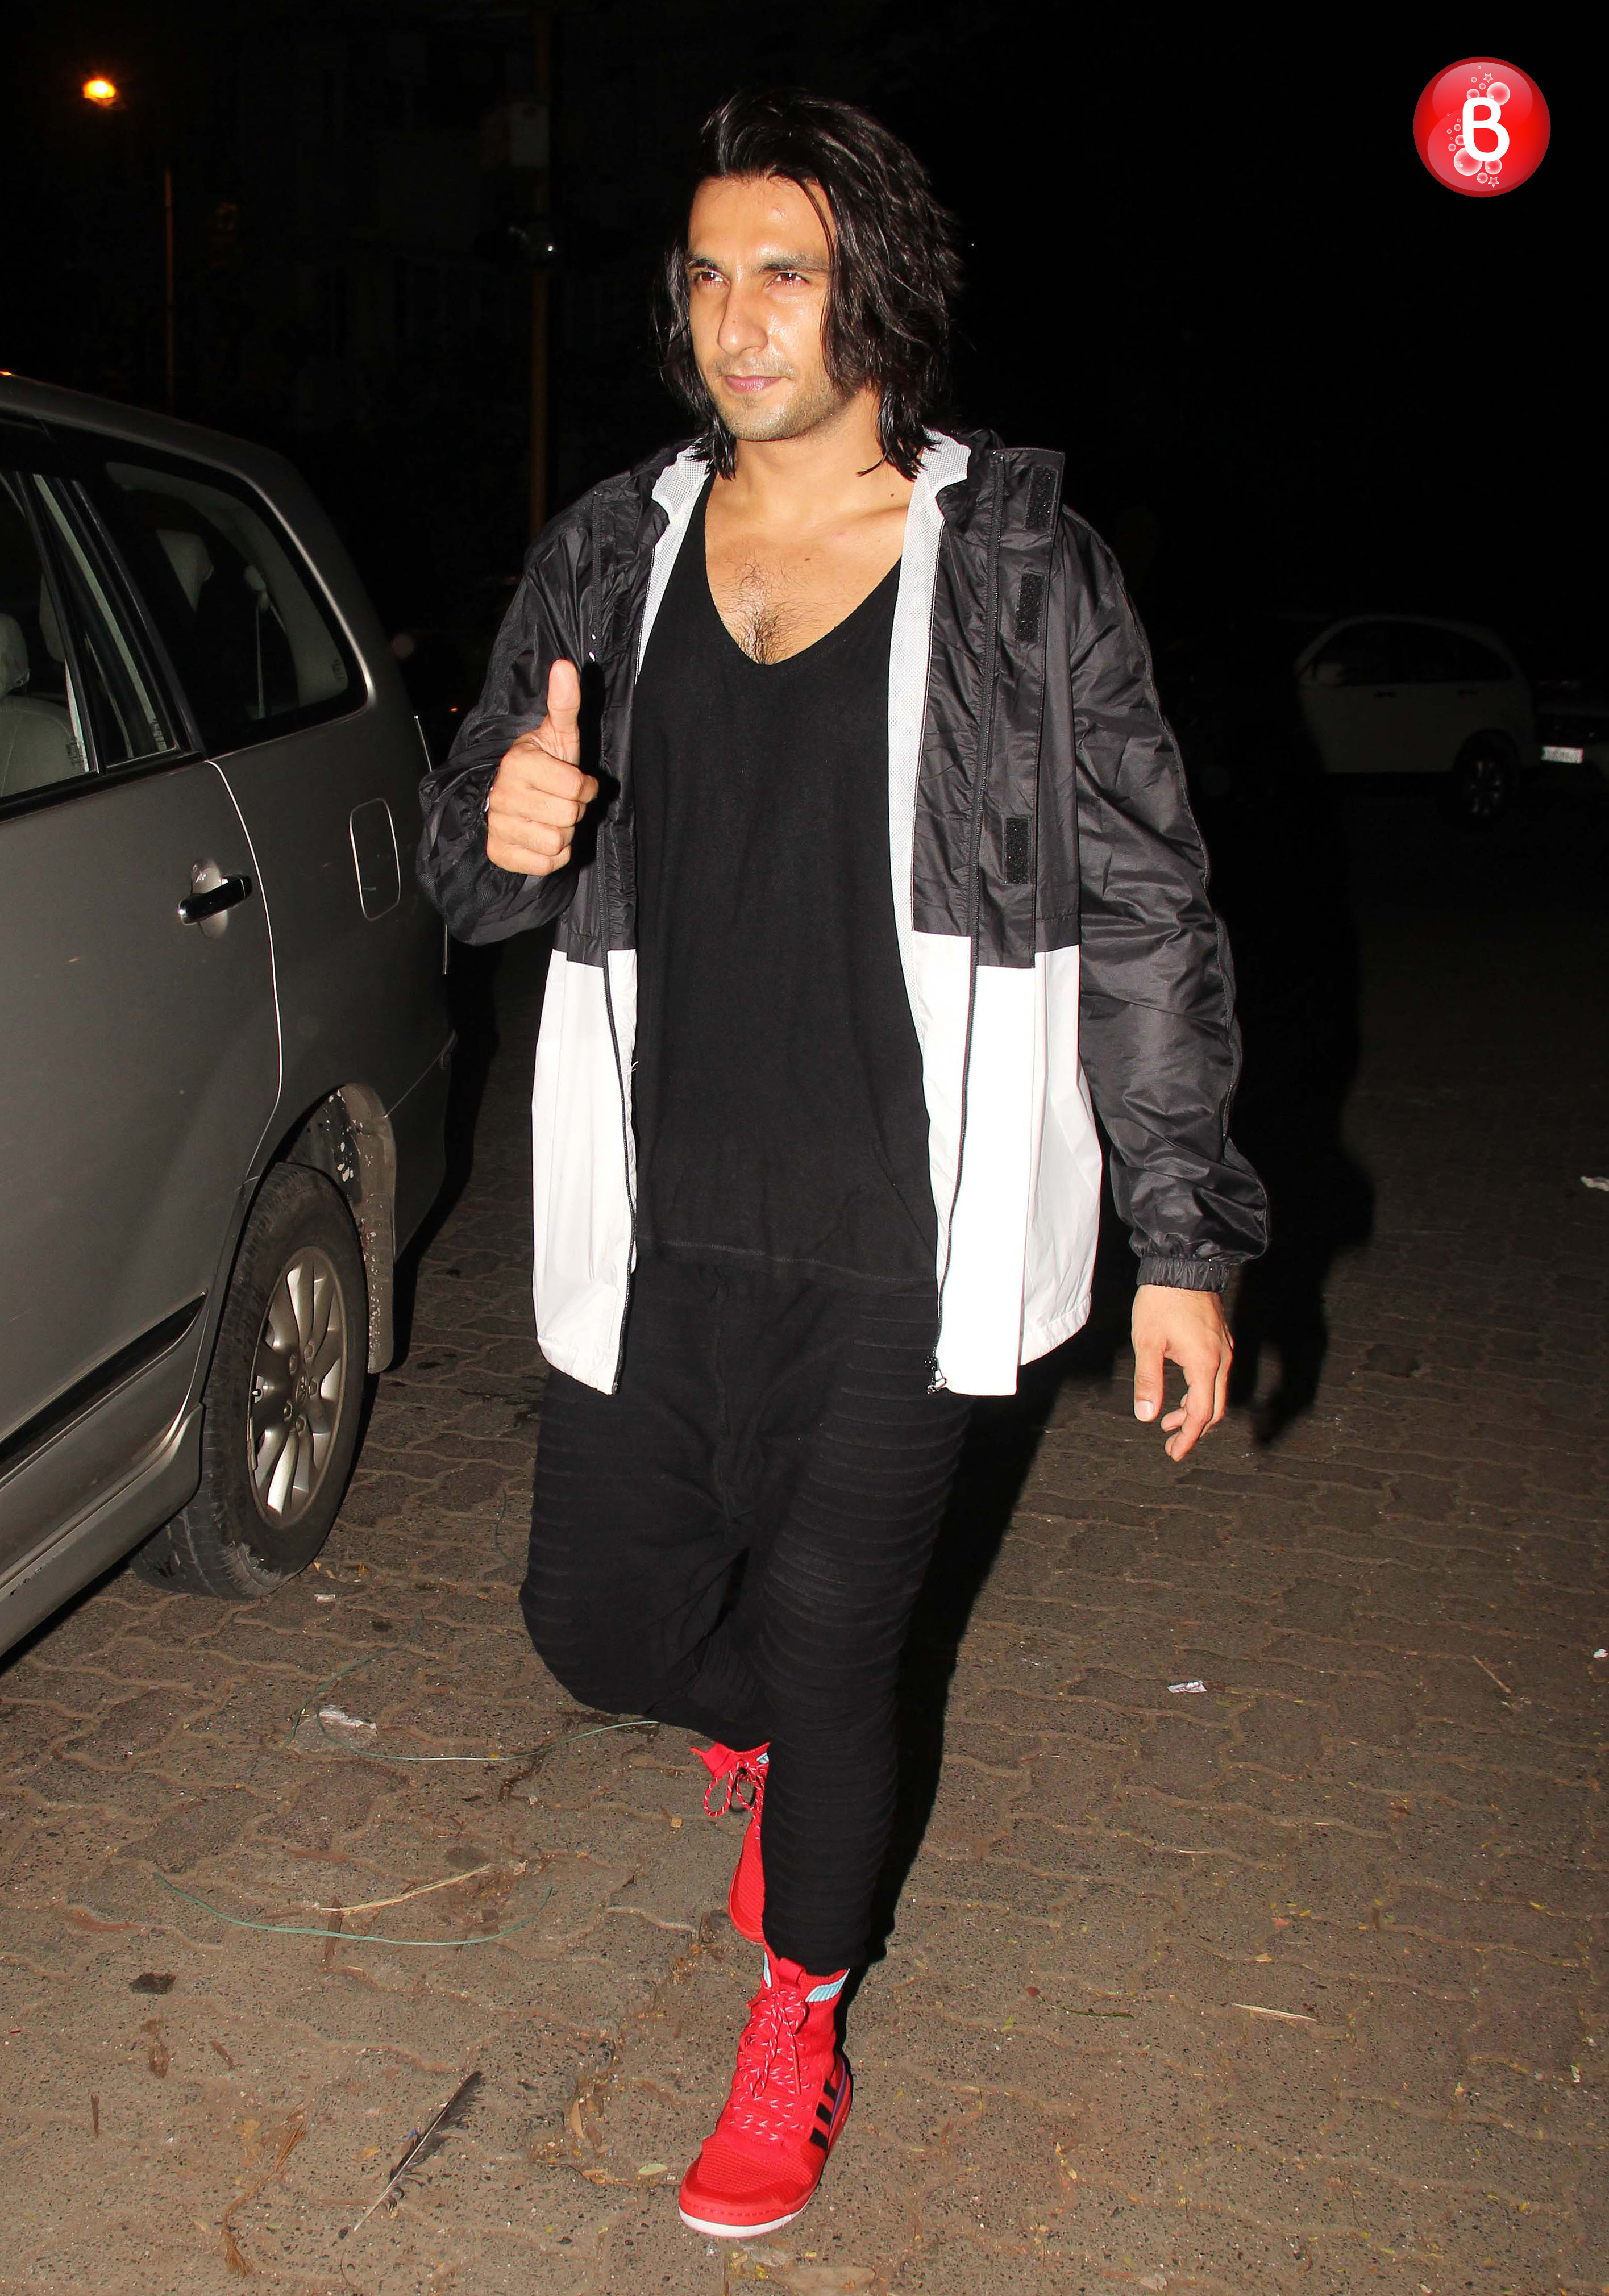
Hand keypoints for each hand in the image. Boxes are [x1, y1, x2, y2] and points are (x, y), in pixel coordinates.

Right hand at [486, 659, 598, 876]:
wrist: (509, 797)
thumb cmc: (543, 765)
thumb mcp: (558, 733)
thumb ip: (565, 703)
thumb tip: (566, 666)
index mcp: (519, 762)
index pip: (577, 787)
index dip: (584, 787)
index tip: (574, 781)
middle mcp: (503, 793)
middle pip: (569, 817)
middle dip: (574, 811)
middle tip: (559, 801)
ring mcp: (498, 825)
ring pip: (558, 843)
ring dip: (563, 834)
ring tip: (549, 818)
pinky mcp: (499, 852)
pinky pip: (547, 864)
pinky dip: (552, 856)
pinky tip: (540, 837)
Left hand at [1131, 1284, 1231, 1461]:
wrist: (1182, 1263)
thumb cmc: (1162, 1300)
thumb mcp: (1147, 1342)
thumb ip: (1148, 1381)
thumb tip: (1147, 1415)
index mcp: (1205, 1364)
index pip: (1200, 1414)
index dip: (1188, 1437)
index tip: (1175, 1452)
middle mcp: (1221, 1359)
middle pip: (1214, 1408)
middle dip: (1193, 1429)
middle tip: (1171, 1442)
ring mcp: (1224, 1349)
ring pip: (1216, 1392)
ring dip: (1194, 1410)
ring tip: (1168, 1419)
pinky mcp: (1220, 1340)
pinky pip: (1215, 1376)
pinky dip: (1200, 1392)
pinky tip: (1180, 1392)